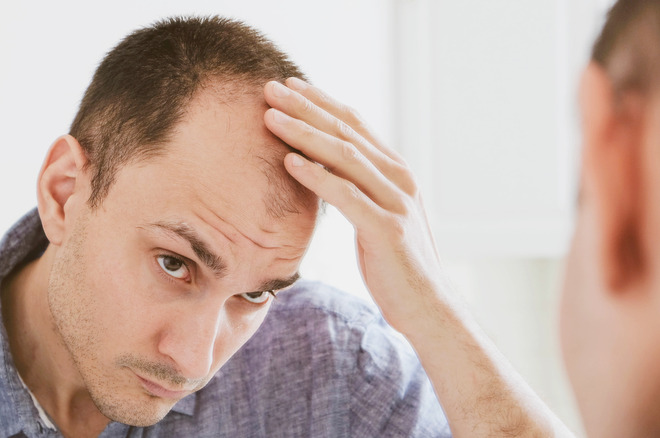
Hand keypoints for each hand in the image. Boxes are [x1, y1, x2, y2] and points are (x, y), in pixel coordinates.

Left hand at [263, 78, 451, 334]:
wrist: (428, 306)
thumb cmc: (396, 263)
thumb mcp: (379, 215)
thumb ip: (360, 187)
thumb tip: (327, 168)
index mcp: (396, 171)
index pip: (355, 124)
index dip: (320, 102)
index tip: (289, 85)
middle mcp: (399, 178)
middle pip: (346, 131)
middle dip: (305, 107)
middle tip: (270, 88)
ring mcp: (396, 202)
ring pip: (344, 156)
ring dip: (303, 133)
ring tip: (270, 118)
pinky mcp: (387, 229)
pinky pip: (346, 195)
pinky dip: (317, 176)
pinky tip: (290, 162)